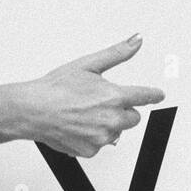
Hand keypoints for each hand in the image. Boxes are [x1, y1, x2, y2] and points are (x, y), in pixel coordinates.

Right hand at [22, 35, 164, 157]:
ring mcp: (101, 137)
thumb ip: (117, 53)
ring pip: (117, 132)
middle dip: (122, 110)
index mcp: (114, 97)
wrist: (32, 110)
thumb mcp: (88, 64)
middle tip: (101, 103)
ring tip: (85, 114)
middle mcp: (111, 119)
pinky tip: (78, 126)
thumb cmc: (56, 88)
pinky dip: (93, 137)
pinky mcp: (91, 150)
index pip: (144, 96)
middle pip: (133, 118)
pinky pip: (100, 144)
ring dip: (108, 125)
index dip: (153, 95)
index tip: (157, 95)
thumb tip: (136, 41)